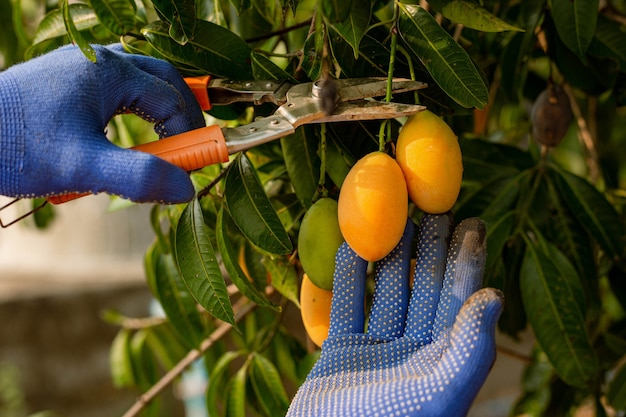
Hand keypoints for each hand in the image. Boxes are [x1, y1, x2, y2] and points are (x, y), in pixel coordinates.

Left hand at [0, 44, 204, 202]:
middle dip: (182, 113)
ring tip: (162, 145)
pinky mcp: (63, 82)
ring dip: (156, 113)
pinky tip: (120, 139)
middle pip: (161, 80)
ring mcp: (78, 68)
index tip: (193, 168)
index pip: (171, 99)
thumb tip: (186, 190)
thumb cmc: (14, 145)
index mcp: (109, 72)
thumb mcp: (82, 166)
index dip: (190, 136)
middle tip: (191, 146)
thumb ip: (139, 177)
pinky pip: (112, 92)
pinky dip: (129, 114)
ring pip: (137, 85)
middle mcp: (97, 61)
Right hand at [288, 213, 503, 416]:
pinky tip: (348, 246)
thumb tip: (494, 296)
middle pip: (423, 288)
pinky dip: (346, 277)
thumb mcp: (436, 392)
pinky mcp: (339, 354)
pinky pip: (346, 307)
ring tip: (393, 216)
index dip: (466, 260)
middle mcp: (413, 352)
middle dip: (429, 248)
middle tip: (431, 204)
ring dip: (389, 255)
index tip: (471, 220)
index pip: (459, 300)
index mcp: (442, 360)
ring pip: (386, 292)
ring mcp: (375, 351)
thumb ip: (467, 348)